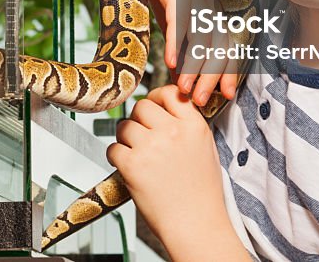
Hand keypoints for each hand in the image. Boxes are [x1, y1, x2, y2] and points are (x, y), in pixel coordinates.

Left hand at [106, 85, 228, 251]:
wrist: (196, 225)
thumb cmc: (201, 192)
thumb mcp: (205, 148)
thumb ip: (186, 124)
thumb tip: (160, 106)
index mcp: (194, 125)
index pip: (169, 92)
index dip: (156, 98)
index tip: (152, 108)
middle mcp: (172, 132)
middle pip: (141, 107)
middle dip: (139, 121)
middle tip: (144, 140)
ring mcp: (151, 147)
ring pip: (124, 126)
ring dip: (126, 139)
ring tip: (138, 157)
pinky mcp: (132, 165)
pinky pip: (113, 148)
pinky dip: (117, 158)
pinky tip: (129, 169)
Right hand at [148, 0, 240, 105]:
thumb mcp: (175, 25)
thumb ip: (183, 51)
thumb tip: (182, 82)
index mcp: (214, 14)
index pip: (227, 47)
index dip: (229, 71)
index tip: (226, 96)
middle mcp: (210, 6)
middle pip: (217, 45)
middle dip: (210, 76)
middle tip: (200, 100)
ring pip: (200, 36)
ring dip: (193, 65)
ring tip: (184, 87)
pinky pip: (178, 20)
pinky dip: (177, 42)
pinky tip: (172, 62)